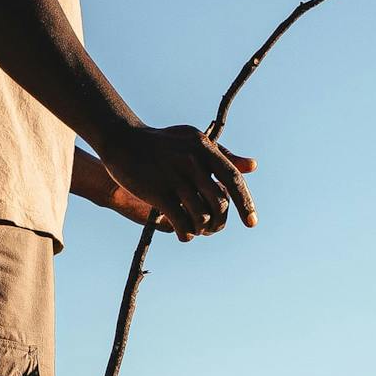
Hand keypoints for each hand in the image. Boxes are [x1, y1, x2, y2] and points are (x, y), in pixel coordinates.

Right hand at [104, 123, 256, 240]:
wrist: (123, 141)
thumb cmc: (163, 144)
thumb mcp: (194, 141)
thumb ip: (223, 155)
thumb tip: (252, 166)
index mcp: (204, 148)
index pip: (233, 180)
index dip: (245, 203)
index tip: (251, 223)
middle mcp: (192, 161)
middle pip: (220, 203)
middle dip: (220, 222)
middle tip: (212, 229)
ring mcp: (175, 177)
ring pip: (202, 216)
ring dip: (202, 229)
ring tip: (196, 229)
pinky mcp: (158, 193)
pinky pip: (182, 222)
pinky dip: (187, 233)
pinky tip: (184, 233)